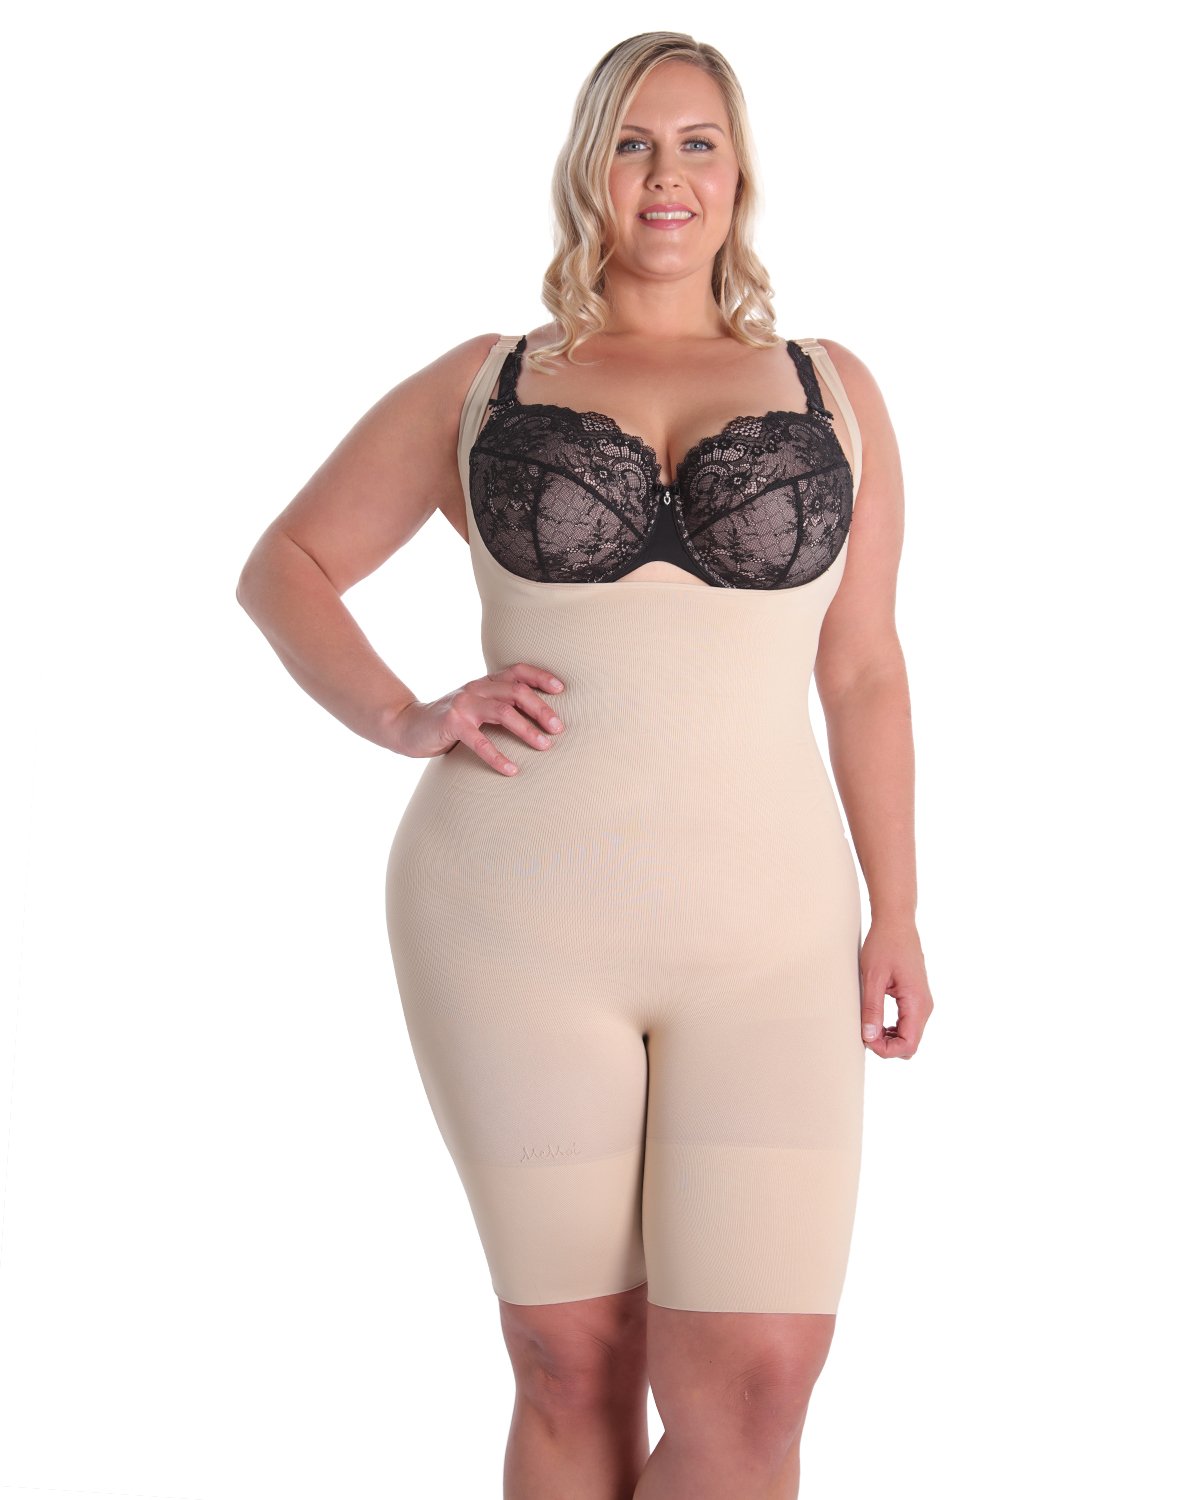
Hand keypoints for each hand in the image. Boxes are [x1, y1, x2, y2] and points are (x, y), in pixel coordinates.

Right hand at [386, 664, 565, 774]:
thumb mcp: (475, 707)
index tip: (561, 690)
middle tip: (558, 727)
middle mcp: (476, 688)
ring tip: (544, 745)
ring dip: (527, 729)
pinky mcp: (451, 723)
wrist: (408, 726)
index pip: (517, 671)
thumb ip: (498, 706)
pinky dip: (497, 757)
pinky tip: (511, 770)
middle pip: (516, 691)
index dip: (540, 677)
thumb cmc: (449, 721)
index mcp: (485, 683)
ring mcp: (463, 704)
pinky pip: (479, 741)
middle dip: (541, 708)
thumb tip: (538, 720)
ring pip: (503, 711)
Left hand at [859, 917, 933, 1058]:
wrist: (896, 923)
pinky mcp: (917, 998)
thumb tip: (869, 1037)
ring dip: (889, 1038)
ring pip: (910, 1036)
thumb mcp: (872, 977)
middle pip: (910, 1045)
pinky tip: (877, 1020)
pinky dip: (893, 1029)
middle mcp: (925, 1006)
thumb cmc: (884, 945)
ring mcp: (923, 1003)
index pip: (908, 1045)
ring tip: (868, 1025)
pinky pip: (909, 1024)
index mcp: (916, 1002)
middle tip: (865, 1032)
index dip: (886, 1050)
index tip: (866, 1038)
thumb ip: (872, 1009)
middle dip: (887, 1046)